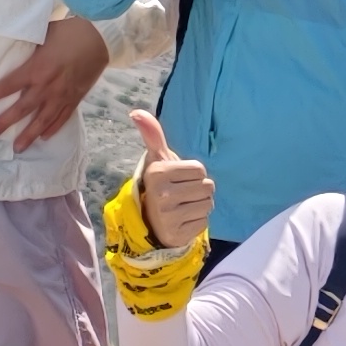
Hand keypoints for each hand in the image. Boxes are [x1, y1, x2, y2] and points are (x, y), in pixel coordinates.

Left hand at [0, 14, 107, 151]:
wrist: (99, 36)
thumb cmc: (69, 31)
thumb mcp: (42, 35)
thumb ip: (27, 48)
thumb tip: (12, 50)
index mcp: (36, 68)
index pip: (7, 86)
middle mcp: (47, 86)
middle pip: (21, 109)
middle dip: (3, 123)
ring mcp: (62, 95)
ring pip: (42, 120)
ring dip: (28, 135)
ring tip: (17, 147)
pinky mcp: (76, 98)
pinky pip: (62, 117)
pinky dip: (53, 128)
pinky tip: (44, 136)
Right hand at [131, 108, 214, 248]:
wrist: (151, 220)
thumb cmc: (161, 184)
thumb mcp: (157, 159)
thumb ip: (153, 135)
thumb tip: (136, 112)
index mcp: (158, 173)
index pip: (200, 169)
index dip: (194, 173)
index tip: (178, 179)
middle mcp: (162, 195)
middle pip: (208, 186)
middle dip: (199, 189)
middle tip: (183, 193)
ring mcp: (169, 217)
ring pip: (208, 204)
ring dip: (200, 205)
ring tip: (183, 205)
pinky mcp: (177, 234)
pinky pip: (204, 222)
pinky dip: (197, 221)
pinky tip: (183, 219)